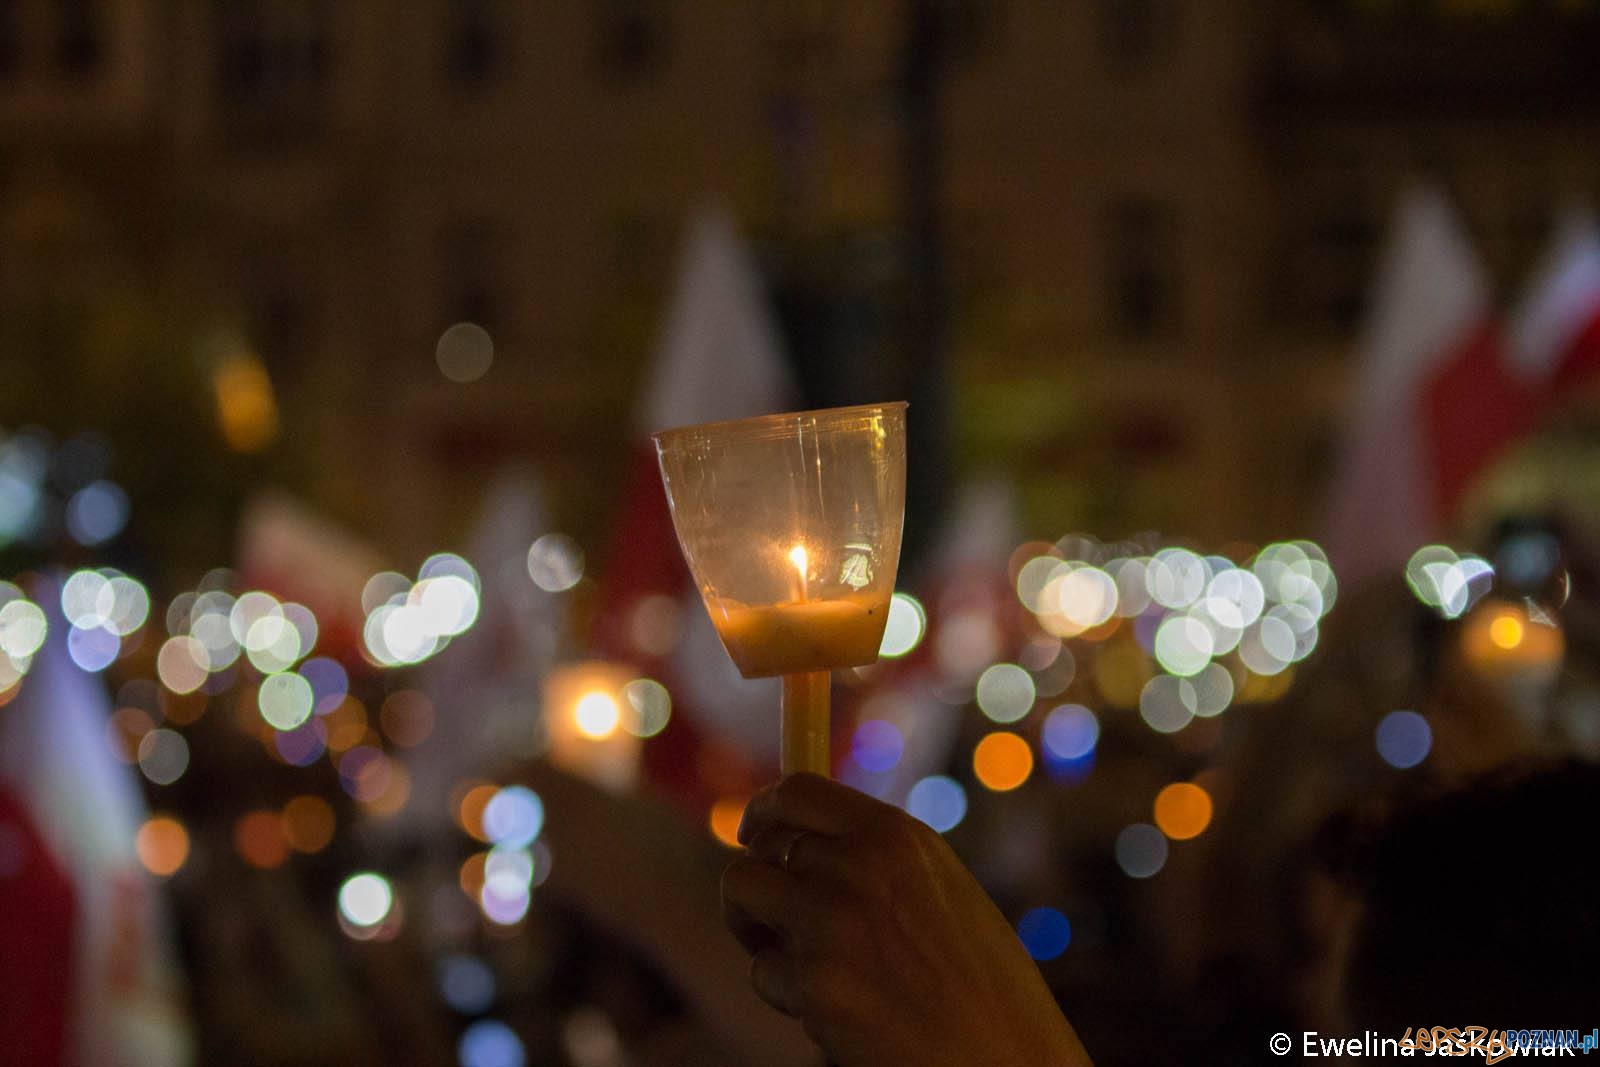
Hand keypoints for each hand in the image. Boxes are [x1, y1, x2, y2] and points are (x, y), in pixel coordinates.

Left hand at [723, 773, 1093, 1066]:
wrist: (1004, 1059)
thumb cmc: (982, 986)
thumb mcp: (940, 890)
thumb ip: (878, 860)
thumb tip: (801, 841)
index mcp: (896, 836)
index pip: (798, 792)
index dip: (764, 810)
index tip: (755, 832)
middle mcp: (857, 866)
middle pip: (760, 846)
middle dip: (761, 878)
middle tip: (774, 915)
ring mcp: (828, 922)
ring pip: (741, 895)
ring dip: (757, 926)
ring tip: (801, 960)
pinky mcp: (811, 983)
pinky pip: (764, 970)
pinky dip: (786, 992)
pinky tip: (835, 1009)